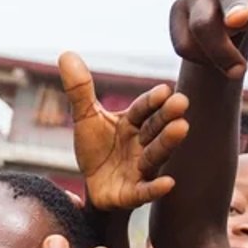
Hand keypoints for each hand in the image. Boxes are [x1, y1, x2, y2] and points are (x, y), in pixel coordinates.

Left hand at [59, 54, 188, 211]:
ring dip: (168, 143)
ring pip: (155, 155)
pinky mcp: (133, 193)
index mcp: (132, 123)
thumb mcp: (85, 118)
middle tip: (181, 102)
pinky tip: (168, 183)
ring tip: (181, 128)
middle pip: (154, 128)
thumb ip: (79, 90)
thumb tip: (66, 54)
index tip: (164, 90)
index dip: (151, 101)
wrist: (95, 186)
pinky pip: (145, 190)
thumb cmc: (96, 149)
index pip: (143, 109)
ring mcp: (140, 169)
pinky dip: (155, 187)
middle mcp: (141, 143)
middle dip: (167, 117)